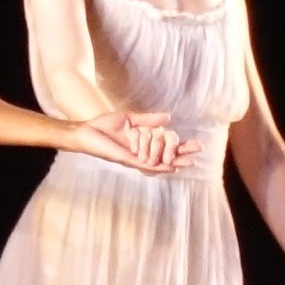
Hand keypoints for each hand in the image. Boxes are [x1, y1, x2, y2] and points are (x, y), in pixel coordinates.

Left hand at [69, 109, 195, 174]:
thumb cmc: (104, 126)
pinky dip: (158, 167)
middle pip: (166, 155)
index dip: (181, 145)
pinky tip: (169, 167)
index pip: (166, 144)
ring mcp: (135, 158)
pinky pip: (145, 165)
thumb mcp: (129, 119)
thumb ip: (148, 120)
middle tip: (198, 151)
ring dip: (172, 158)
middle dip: (182, 154)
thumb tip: (169, 117)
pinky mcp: (126, 159)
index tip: (196, 145)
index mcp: (143, 143)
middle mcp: (142, 153)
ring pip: (158, 159)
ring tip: (188, 161)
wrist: (86, 131)